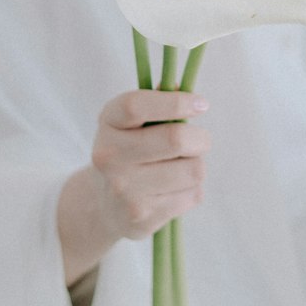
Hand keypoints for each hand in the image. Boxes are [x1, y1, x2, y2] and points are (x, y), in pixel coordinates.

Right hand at [57, 91, 210, 285]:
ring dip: (196, 166)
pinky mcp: (142, 217)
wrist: (104, 206)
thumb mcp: (133, 122)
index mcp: (108, 122)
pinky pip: (193, 195)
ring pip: (193, 170)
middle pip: (175, 139)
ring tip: (180, 168)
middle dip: (200, 138)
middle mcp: (109, 156)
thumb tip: (184, 87)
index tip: (201, 104)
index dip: (175, 102)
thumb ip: (158, 102)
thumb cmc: (130, 152)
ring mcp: (123, 189)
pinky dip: (193, 190)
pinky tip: (174, 190)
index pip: (136, 106)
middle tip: (199, 140)